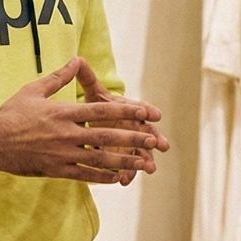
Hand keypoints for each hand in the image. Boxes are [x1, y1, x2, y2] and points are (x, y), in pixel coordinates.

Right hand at [0, 58, 162, 183]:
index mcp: (64, 112)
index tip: (146, 112)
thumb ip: (59, 77)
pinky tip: (118, 178)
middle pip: (107, 136)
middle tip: (155, 140)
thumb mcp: (34, 89)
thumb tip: (76, 59)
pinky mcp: (55, 170)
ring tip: (144, 163)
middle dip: (134, 138)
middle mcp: (66, 133)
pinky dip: (102, 177)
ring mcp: (62, 154)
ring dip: (124, 161)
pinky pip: (83, 174)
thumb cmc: (11, 113)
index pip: (103, 110)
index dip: (127, 111)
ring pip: (100, 159)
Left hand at [76, 58, 170, 184]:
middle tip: (162, 145)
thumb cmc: (98, 105)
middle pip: (147, 133)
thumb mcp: (92, 92)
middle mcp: (135, 127)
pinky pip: (127, 168)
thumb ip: (87, 78)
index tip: (156, 114)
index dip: (148, 111)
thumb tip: (78, 59)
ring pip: (141, 153)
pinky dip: (126, 174)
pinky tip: (123, 181)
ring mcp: (131, 144)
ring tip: (149, 168)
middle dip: (155, 139)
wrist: (95, 122)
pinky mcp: (124, 159)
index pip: (141, 109)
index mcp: (129, 109)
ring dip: (146, 160)